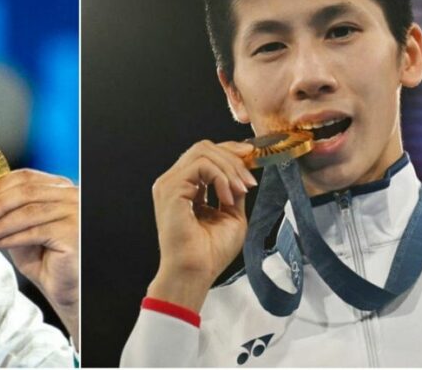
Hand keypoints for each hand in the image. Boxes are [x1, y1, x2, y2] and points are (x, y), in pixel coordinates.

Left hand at [0, 169, 78, 343]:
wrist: (67, 287)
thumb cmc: (49, 259)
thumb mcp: (25, 229)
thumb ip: (12, 213)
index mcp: (62, 189)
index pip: (29, 177)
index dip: (2, 185)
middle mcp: (73, 197)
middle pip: (27, 191)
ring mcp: (76, 214)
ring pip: (28, 212)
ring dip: (0, 224)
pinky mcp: (72, 233)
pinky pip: (34, 232)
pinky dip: (10, 238)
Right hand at [147, 140, 257, 311]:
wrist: (195, 272)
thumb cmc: (210, 252)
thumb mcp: (231, 215)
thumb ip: (233, 192)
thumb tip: (243, 174)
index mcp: (184, 188)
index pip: (204, 155)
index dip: (229, 151)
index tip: (252, 157)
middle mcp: (174, 182)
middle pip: (204, 148)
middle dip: (233, 158)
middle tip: (250, 179)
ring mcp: (169, 183)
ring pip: (203, 152)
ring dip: (230, 168)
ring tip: (241, 190)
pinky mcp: (171, 188)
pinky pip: (201, 165)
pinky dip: (221, 177)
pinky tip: (228, 197)